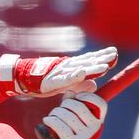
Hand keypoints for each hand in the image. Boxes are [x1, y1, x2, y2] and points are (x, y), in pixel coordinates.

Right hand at [0, 47, 117, 96]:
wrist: (24, 79)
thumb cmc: (45, 82)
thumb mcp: (67, 84)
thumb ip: (81, 83)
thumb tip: (94, 84)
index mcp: (71, 66)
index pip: (88, 60)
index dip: (101, 57)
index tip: (114, 55)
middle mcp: (67, 66)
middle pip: (87, 61)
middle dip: (100, 58)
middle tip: (114, 55)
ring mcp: (60, 72)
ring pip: (78, 68)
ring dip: (91, 67)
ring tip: (104, 66)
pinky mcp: (52, 80)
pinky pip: (64, 78)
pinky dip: (73, 75)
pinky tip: (82, 72)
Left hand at [40, 93, 106, 138]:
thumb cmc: (69, 136)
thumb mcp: (74, 120)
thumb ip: (73, 104)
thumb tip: (70, 92)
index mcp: (98, 122)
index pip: (101, 104)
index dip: (88, 96)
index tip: (76, 97)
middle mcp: (95, 129)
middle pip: (79, 106)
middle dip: (65, 104)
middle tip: (58, 110)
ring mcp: (84, 137)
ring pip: (67, 115)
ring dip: (55, 113)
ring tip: (51, 116)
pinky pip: (59, 125)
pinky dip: (50, 120)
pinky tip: (47, 121)